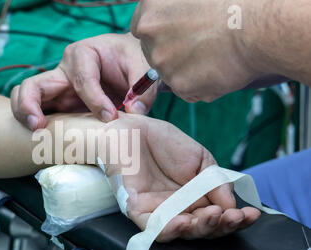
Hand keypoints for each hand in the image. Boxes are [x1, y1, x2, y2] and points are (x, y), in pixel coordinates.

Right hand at [11, 33, 158, 130]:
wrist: (129, 63)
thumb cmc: (133, 61)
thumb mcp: (144, 68)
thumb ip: (142, 90)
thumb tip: (133, 112)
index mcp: (83, 54)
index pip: (82, 79)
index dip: (95, 101)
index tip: (111, 117)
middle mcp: (63, 70)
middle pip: (35, 85)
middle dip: (31, 104)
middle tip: (39, 126)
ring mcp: (57, 89)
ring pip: (27, 97)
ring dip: (25, 115)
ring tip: (36, 133)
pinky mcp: (59, 105)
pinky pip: (37, 111)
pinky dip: (33, 123)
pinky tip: (43, 139)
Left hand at [100, 113, 259, 241]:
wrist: (131, 129)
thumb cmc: (163, 142)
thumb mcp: (200, 159)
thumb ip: (215, 182)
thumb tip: (232, 205)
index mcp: (196, 198)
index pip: (219, 216)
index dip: (236, 219)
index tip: (251, 214)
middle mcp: (179, 208)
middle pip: (204, 228)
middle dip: (222, 226)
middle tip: (234, 216)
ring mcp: (159, 211)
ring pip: (182, 232)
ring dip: (200, 228)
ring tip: (214, 216)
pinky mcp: (138, 210)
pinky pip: (154, 228)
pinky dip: (170, 229)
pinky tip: (184, 222)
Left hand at [131, 0, 260, 102]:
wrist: (258, 27)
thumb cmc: (232, 3)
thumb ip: (169, 5)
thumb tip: (162, 14)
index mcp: (149, 12)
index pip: (142, 29)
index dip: (161, 32)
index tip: (179, 31)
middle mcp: (149, 37)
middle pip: (153, 52)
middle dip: (172, 51)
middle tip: (200, 43)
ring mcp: (163, 63)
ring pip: (169, 73)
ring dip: (187, 69)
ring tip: (214, 53)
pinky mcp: (180, 85)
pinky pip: (186, 90)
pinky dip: (200, 84)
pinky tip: (218, 69)